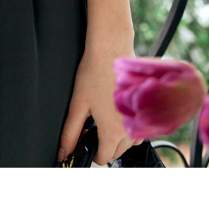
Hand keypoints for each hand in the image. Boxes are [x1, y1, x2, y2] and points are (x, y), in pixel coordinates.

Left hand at [57, 40, 136, 165]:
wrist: (111, 48)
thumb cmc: (94, 72)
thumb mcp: (77, 104)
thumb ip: (70, 132)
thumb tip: (63, 152)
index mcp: (112, 131)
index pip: (103, 158)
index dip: (91, 151)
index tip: (85, 137)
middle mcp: (129, 130)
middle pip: (116, 151)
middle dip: (103, 144)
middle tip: (92, 124)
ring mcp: (140, 119)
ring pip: (129, 142)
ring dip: (118, 137)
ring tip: (105, 116)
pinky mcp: (145, 109)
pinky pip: (139, 129)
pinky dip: (130, 127)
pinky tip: (118, 110)